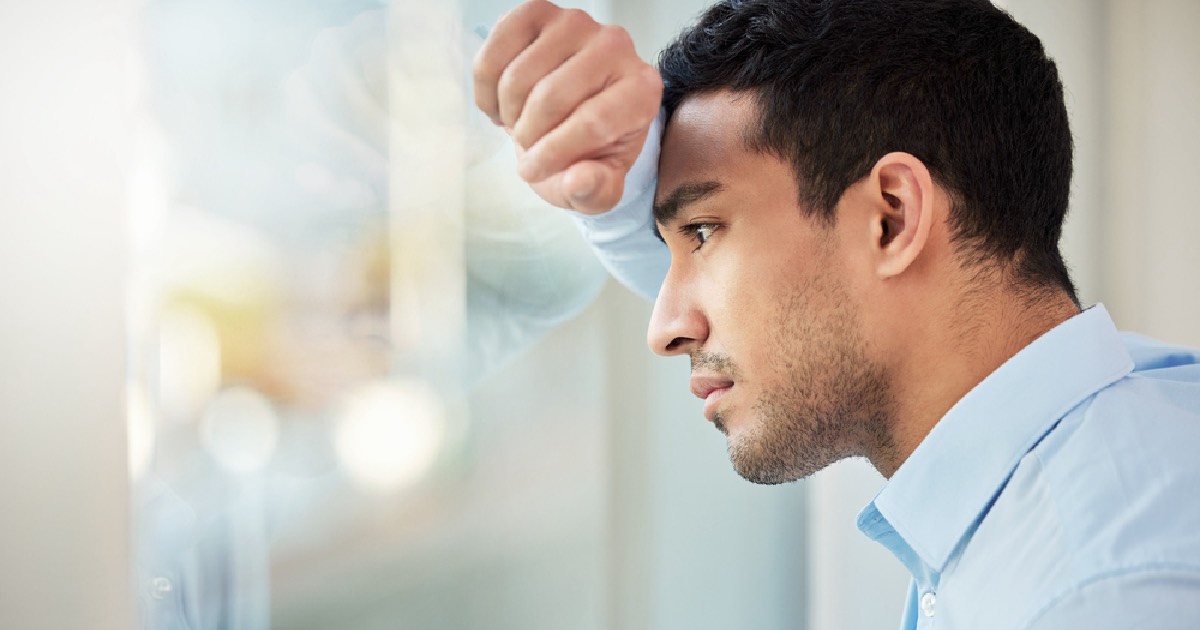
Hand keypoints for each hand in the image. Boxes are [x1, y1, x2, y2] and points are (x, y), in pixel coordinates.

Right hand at [473, 0, 661, 213]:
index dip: (554, 153)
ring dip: (508, 114)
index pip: (594, 122)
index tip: (534, 171)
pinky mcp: (537, 13)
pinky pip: (493, 54)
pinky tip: (500, 104)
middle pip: (551, 97)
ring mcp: (575, 23)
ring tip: (520, 125)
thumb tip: (580, 180)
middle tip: (528, 148)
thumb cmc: (583, 155)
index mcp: (642, 90)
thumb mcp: (595, 188)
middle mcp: (616, 46)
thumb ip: (595, 192)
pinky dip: (486, 90)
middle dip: (528, 136)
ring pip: (518, 76)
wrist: (564, 122)